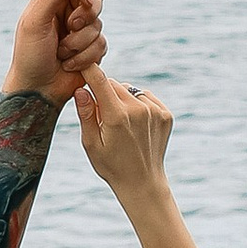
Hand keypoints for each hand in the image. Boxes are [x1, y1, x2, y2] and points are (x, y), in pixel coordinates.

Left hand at [7, 0, 105, 107]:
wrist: (37, 89)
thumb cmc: (29, 56)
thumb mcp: (33, 25)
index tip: (86, 2)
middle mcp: (68, 10)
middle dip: (87, 15)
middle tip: (71, 27)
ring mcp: (81, 29)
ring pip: (98, 25)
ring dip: (79, 43)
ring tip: (61, 53)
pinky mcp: (91, 48)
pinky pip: (102, 45)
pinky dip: (85, 57)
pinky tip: (69, 64)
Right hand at [74, 67, 173, 201]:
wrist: (143, 183)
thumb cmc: (111, 166)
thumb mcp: (91, 144)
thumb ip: (86, 114)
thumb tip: (81, 89)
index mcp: (117, 117)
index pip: (100, 80)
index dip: (89, 70)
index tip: (80, 64)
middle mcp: (138, 110)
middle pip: (115, 84)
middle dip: (104, 91)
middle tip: (101, 113)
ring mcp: (155, 111)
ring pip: (130, 90)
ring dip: (121, 98)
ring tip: (119, 121)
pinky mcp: (165, 115)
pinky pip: (146, 97)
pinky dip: (138, 103)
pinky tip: (134, 122)